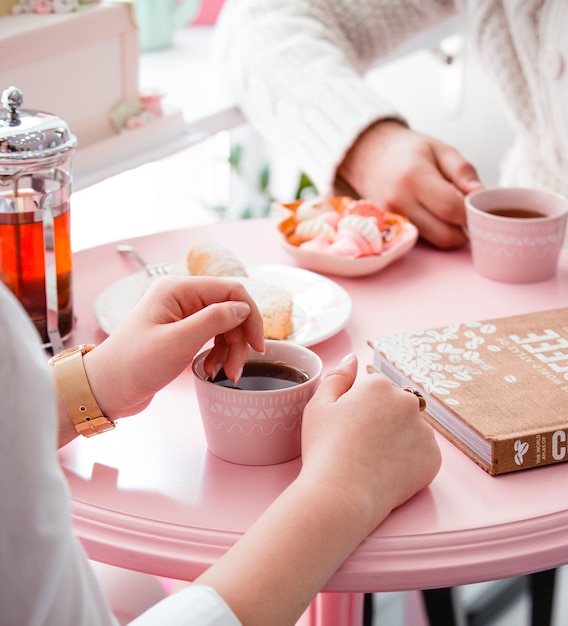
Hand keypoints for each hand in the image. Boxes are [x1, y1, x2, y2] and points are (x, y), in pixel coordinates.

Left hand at [84, 275, 264, 418]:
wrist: (105, 389)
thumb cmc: (134, 365)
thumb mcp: (178, 342)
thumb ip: (214, 320)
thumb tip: (243, 308)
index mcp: (178, 289)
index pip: (231, 290)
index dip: (250, 316)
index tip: (258, 346)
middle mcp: (181, 297)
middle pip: (230, 309)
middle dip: (239, 340)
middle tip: (236, 369)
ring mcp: (181, 314)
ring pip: (224, 325)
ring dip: (231, 350)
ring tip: (226, 374)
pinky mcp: (180, 332)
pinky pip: (212, 336)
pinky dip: (218, 353)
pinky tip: (213, 369)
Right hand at [195, 354, 439, 624]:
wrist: (341, 494)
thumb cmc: (325, 448)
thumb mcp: (319, 405)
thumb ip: (338, 377)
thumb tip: (353, 358)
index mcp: (380, 385)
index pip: (373, 390)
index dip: (357, 410)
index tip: (347, 429)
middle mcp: (408, 402)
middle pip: (395, 407)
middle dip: (381, 420)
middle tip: (360, 445)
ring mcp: (424, 431)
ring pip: (410, 430)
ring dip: (397, 439)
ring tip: (373, 460)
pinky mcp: (434, 459)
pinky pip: (422, 454)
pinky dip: (408, 461)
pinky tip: (387, 472)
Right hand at [339, 120, 483, 248]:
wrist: (367, 156)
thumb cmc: (406, 150)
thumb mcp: (440, 149)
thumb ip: (463, 171)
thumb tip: (481, 195)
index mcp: (415, 177)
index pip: (452, 209)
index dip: (473, 212)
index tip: (480, 205)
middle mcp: (400, 202)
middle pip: (444, 234)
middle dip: (465, 229)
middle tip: (472, 215)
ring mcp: (392, 218)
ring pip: (434, 241)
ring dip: (451, 233)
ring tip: (454, 214)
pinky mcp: (390, 227)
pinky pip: (423, 239)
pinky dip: (435, 232)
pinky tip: (437, 217)